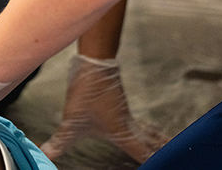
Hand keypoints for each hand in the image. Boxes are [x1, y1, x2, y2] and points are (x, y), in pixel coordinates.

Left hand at [40, 54, 167, 163]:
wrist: (95, 62)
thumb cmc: (87, 90)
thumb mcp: (71, 120)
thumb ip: (60, 141)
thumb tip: (46, 155)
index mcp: (123, 132)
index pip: (144, 153)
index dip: (154, 161)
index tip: (167, 165)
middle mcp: (129, 124)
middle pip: (152, 142)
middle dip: (163, 151)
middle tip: (176, 156)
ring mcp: (127, 113)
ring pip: (148, 132)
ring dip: (158, 141)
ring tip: (168, 148)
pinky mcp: (122, 105)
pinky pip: (141, 124)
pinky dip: (150, 132)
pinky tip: (146, 132)